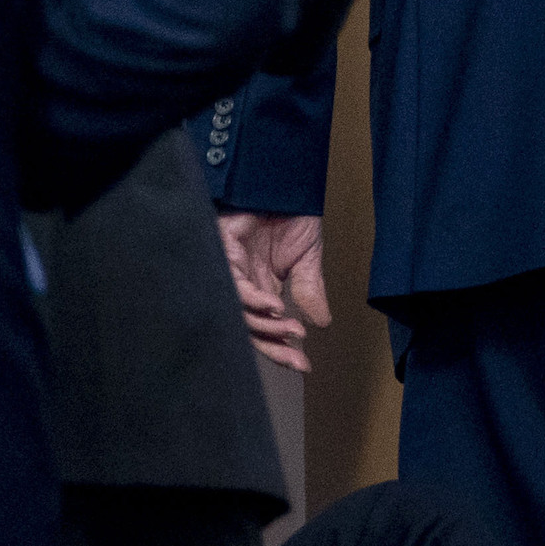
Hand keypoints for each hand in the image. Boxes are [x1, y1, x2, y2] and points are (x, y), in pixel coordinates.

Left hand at [218, 210, 329, 373]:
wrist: (284, 180)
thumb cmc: (290, 212)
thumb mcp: (308, 258)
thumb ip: (310, 290)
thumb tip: (321, 323)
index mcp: (262, 287)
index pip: (266, 327)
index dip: (283, 349)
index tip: (304, 365)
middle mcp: (243, 283)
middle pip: (249, 328)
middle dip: (273, 347)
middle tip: (297, 360)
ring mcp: (231, 270)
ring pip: (240, 313)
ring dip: (266, 326)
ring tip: (290, 330)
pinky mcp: (223, 252)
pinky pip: (236, 285)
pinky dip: (255, 299)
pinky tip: (275, 306)